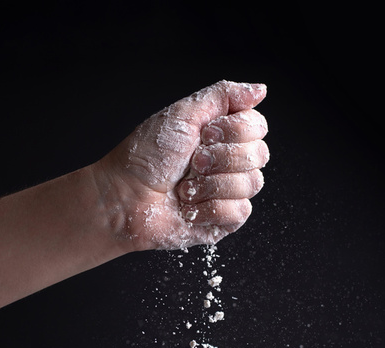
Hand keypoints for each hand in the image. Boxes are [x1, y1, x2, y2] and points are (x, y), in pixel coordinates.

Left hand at [98, 80, 268, 250]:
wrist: (124, 196)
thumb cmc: (145, 157)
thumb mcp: (183, 114)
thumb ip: (224, 96)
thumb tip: (260, 89)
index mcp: (222, 134)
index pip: (258, 126)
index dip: (235, 130)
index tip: (204, 134)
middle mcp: (229, 162)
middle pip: (260, 154)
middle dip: (221, 158)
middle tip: (193, 162)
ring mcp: (228, 192)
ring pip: (251, 184)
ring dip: (211, 185)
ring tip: (185, 187)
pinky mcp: (224, 220)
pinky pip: (238, 212)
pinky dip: (208, 208)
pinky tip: (188, 207)